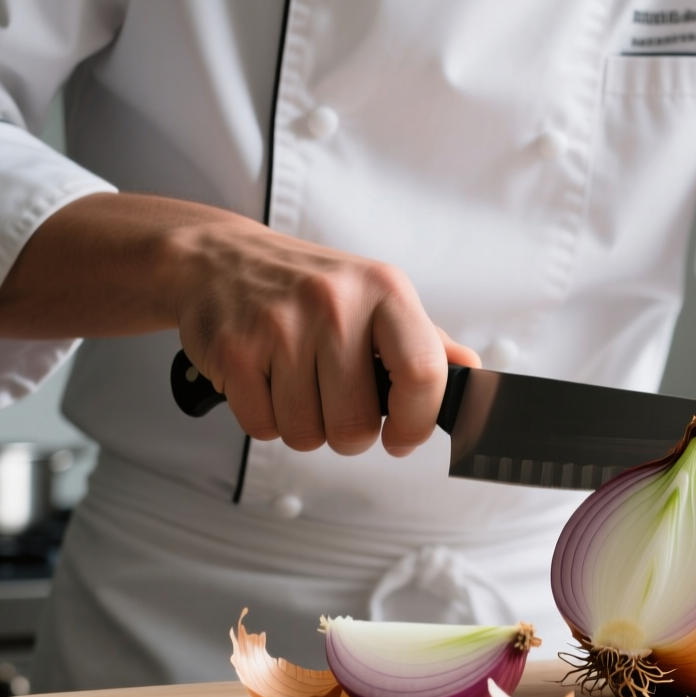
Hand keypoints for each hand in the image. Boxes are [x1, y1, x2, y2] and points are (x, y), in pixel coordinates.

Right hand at [0, 193, 479, 456]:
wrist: (219, 258)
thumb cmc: (311, 287)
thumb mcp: (379, 298)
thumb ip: (429, 344)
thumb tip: (477, 381)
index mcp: (385, 291)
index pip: (423, 374)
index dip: (417, 423)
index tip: (402, 438)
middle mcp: (334, 304)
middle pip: (355, 425)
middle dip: (348, 433)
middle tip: (336, 402)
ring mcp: (279, 326)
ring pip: (307, 434)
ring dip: (304, 426)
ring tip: (298, 384)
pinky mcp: (233, 350)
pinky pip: (263, 427)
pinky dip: (265, 419)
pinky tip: (266, 381)